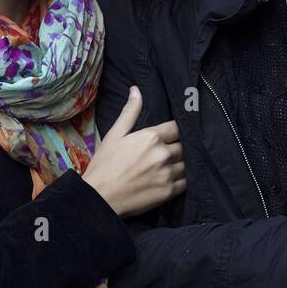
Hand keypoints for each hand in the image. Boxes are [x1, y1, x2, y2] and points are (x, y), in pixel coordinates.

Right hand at [83, 86, 185, 216]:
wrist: (99, 198)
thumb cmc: (104, 165)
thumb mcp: (114, 135)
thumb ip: (129, 112)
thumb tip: (136, 90)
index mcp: (152, 137)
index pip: (177, 127)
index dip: (175, 131)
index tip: (172, 135)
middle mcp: (163, 153)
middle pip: (184, 145)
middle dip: (178, 147)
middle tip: (170, 151)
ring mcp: (168, 173)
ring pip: (187, 163)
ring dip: (181, 163)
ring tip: (172, 165)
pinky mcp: (169, 191)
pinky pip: (186, 182)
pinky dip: (182, 180)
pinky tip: (173, 179)